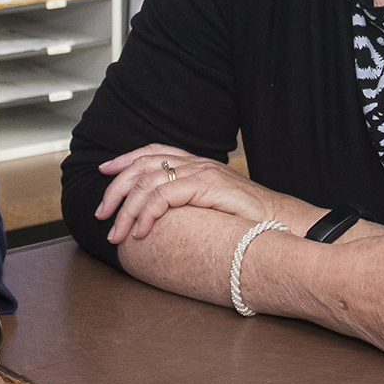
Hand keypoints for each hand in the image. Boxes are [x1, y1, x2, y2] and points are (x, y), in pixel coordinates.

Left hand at [97, 144, 292, 243]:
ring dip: (126, 209)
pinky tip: (141, 232)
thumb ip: (188, 203)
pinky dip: (147, 214)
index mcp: (196, 163)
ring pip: (148, 183)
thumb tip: (159, 217)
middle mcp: (196, 162)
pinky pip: (164, 196)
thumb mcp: (212, 206)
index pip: (152, 152)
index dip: (125, 159)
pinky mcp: (206, 185)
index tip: (104, 170)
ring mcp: (201, 172)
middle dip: (116, 189)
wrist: (282, 222)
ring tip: (116, 232)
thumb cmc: (249, 221)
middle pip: (142, 165)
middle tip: (101, 213)